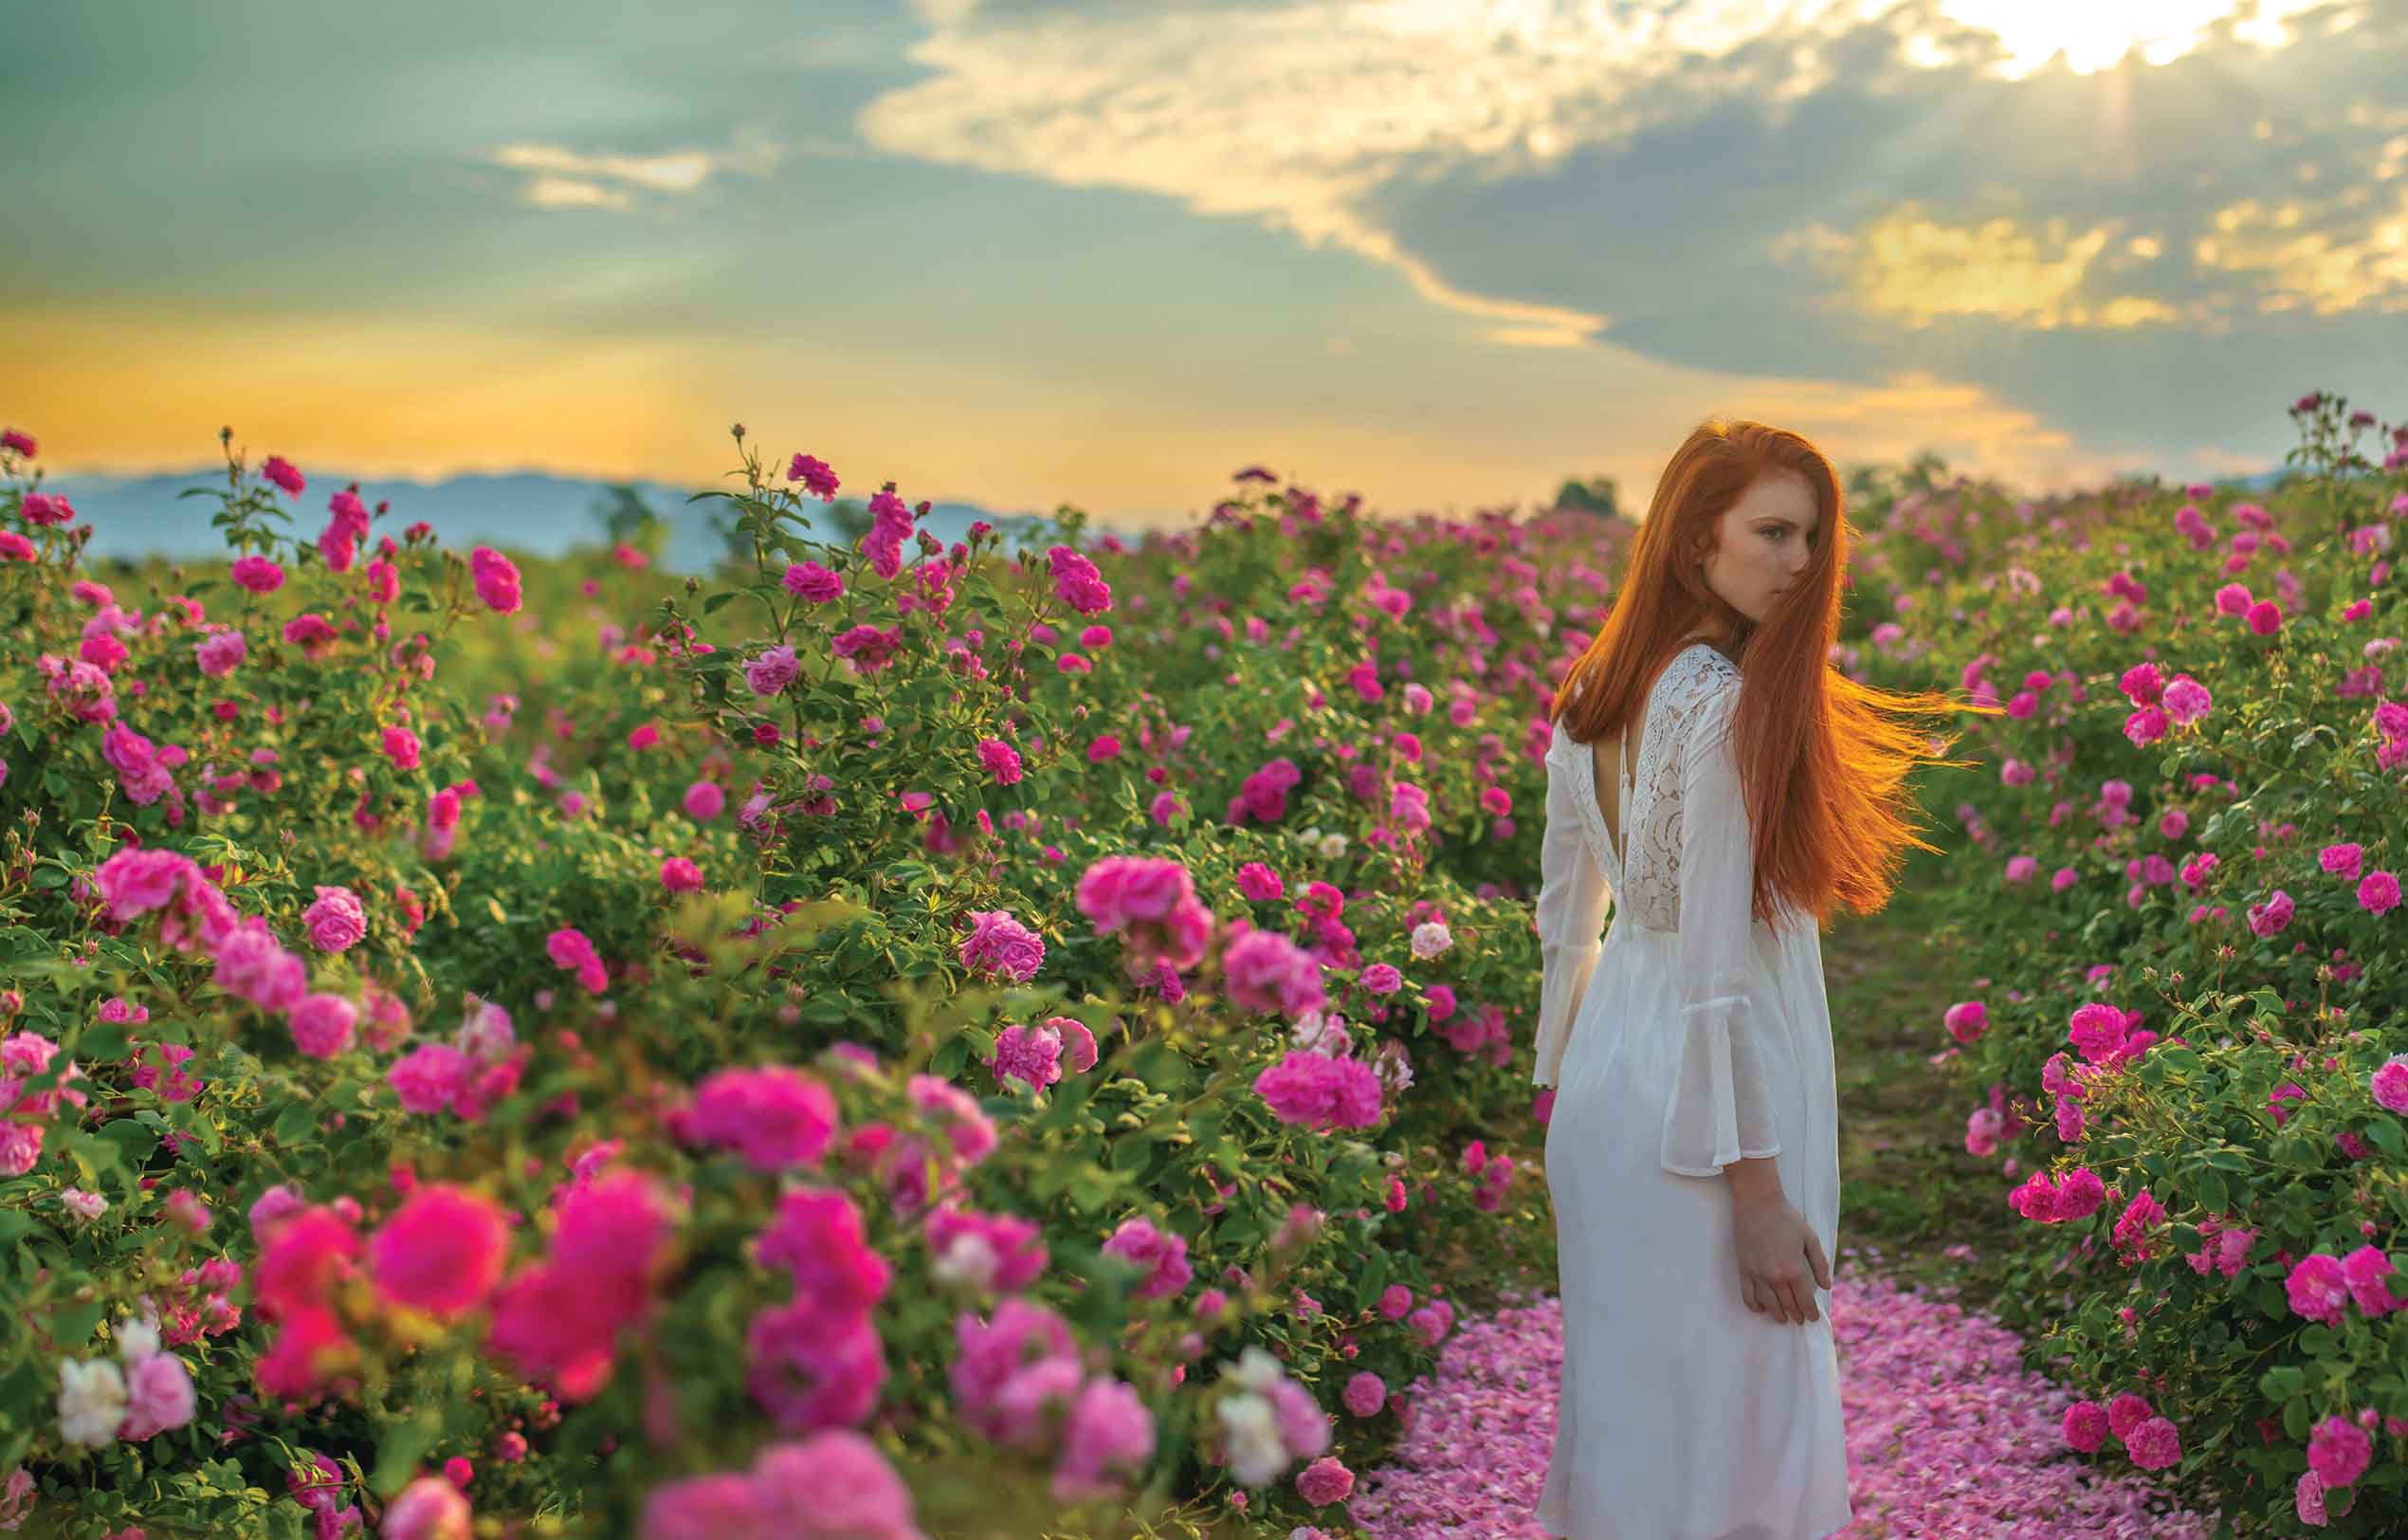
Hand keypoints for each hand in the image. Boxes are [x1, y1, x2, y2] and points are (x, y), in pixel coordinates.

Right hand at [1730, 1190, 1830, 1324]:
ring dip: (1777, 1314)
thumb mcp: (1810, 1239)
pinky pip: (1748, 1295)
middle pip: (1787, 1304)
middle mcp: (1775, 1276)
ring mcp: (1757, 1274)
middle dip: (1796, 1315)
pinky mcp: (1744, 1269)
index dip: (1810, 1312)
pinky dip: (1755, 1306)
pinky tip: (1761, 1309)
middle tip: (1800, 1320)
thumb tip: (1826, 1286)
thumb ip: (1820, 1264)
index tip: (1813, 1318)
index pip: (1805, 1300)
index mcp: (1794, 1269)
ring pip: (1768, 1303)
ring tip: (1782, 1318)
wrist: (1758, 1204)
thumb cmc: (1787, 1218)